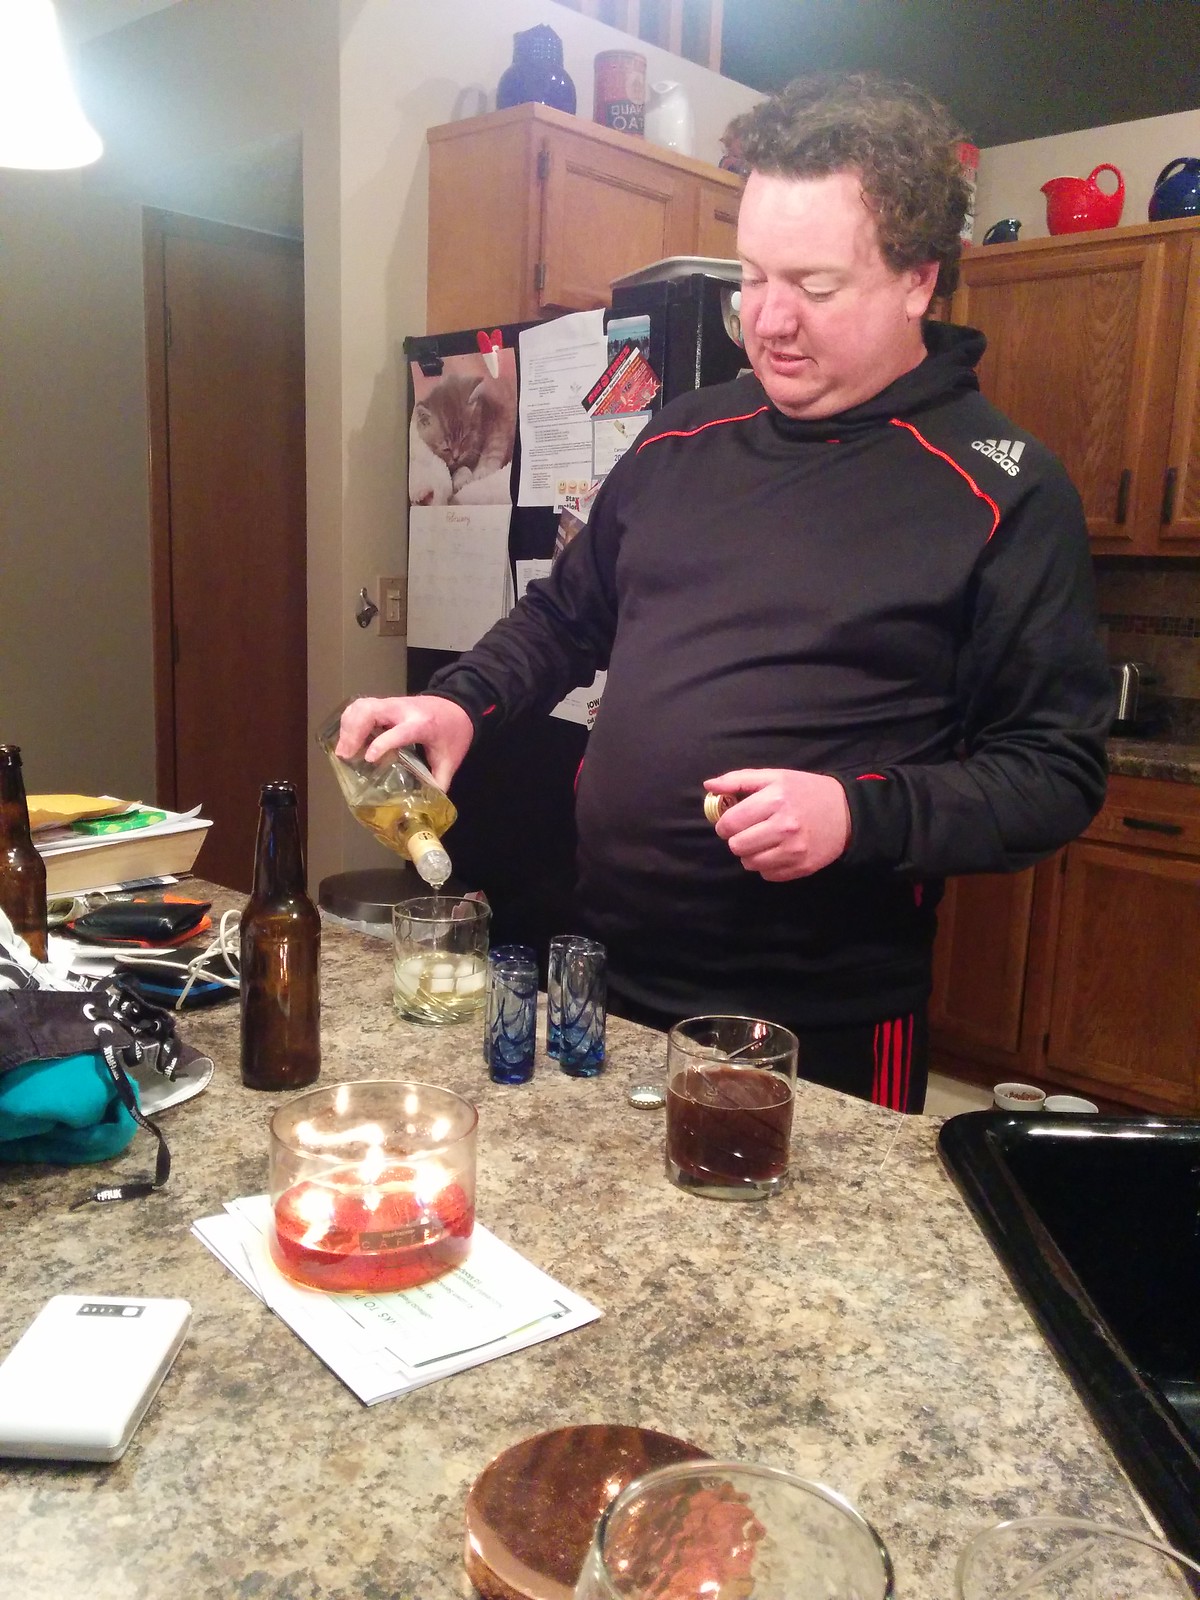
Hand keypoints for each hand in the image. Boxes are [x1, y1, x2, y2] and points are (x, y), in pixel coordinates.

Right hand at [335, 696, 473, 791]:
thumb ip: (438, 780)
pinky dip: (350, 719)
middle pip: (371, 711)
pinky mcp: (384, 704)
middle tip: (345, 755)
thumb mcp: (450, 759)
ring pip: (362, 706)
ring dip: (348, 725)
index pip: (399, 731)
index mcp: (422, 725)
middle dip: (354, 731)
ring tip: (343, 749)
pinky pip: (361, 706)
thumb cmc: (454, 732)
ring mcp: (392, 704)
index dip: (382, 743)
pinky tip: (347, 736)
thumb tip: (426, 804)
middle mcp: (403, 710)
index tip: (369, 758)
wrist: (458, 706)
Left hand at [704, 768, 850, 880]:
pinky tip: (777, 851)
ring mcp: (794, 850)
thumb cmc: (806, 791)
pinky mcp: (801, 868)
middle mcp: (784, 827)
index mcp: (775, 800)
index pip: (730, 823)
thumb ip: (739, 780)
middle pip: (737, 846)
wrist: (847, 812)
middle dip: (737, 839)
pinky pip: (767, 875)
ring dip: (750, 854)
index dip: (724, 824)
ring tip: (763, 841)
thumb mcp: (775, 777)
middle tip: (749, 831)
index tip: (731, 822)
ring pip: (749, 863)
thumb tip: (709, 786)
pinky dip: (767, 865)